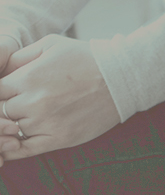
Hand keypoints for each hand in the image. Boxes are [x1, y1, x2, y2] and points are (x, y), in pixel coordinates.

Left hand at [0, 36, 120, 159]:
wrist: (123, 77)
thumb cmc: (86, 58)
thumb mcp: (51, 45)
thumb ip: (19, 57)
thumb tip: (1, 71)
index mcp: (27, 78)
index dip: (2, 91)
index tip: (11, 90)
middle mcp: (33, 103)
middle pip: (0, 112)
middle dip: (7, 107)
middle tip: (24, 101)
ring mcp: (45, 123)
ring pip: (11, 130)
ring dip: (16, 123)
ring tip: (34, 112)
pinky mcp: (58, 139)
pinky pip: (23, 150)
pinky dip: (13, 147)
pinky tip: (15, 140)